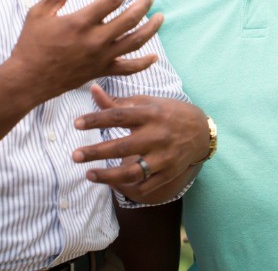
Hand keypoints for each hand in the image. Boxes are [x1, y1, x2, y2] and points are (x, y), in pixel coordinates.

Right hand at [8, 0, 161, 103]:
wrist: (27, 80)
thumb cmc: (30, 44)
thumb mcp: (39, 13)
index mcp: (81, 22)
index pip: (111, 0)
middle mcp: (95, 39)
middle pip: (129, 19)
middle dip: (143, 5)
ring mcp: (100, 57)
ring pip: (135, 41)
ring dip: (151, 29)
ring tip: (160, 18)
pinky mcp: (101, 71)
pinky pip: (128, 68)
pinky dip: (143, 64)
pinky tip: (154, 57)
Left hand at [72, 83, 209, 198]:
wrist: (201, 131)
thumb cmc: (168, 113)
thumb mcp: (147, 102)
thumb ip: (118, 102)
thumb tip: (93, 89)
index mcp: (150, 114)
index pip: (119, 116)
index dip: (96, 119)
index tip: (76, 124)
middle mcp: (157, 136)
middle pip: (122, 146)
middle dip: (96, 152)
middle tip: (75, 155)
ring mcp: (163, 157)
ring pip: (132, 172)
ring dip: (108, 176)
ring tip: (89, 174)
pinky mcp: (168, 173)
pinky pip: (145, 187)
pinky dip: (126, 189)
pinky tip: (110, 184)